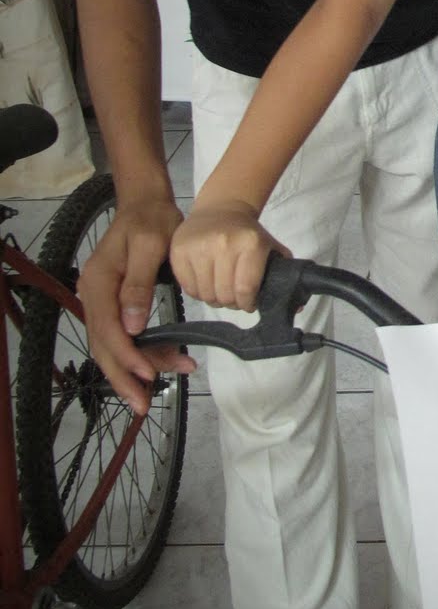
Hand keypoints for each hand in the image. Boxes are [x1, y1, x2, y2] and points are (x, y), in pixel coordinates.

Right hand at [77, 196, 196, 416]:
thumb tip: (132, 326)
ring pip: (115, 345)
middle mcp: (94, 296)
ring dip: (138, 367)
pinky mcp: (116, 304)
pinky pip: (125, 335)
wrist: (148, 203)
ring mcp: (103, 301)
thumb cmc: (153, 220)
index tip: (149, 375)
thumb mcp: (150, 245)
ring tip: (171, 378)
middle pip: (104, 346)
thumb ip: (139, 285)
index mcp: (99, 283)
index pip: (107, 330)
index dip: (127, 356)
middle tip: (143, 406)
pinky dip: (144, 351)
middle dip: (124, 377)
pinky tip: (168, 360)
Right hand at [170, 201, 289, 311]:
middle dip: (232, 303)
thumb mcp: (271, 247)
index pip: (246, 290)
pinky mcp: (179, 251)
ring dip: (215, 299)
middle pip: (225, 296)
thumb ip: (285, 274)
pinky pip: (188, 288)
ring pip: (205, 295)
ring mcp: (199, 247)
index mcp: (251, 244)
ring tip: (220, 288)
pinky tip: (206, 281)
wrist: (220, 209)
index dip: (248, 304)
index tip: (249, 303)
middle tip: (234, 297)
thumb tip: (297, 306)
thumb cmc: (247, 233)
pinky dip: (198, 291)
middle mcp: (224, 244)